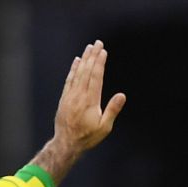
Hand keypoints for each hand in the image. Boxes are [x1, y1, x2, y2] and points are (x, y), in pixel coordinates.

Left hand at [52, 40, 125, 155]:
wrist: (66, 143)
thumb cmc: (87, 137)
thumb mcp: (104, 127)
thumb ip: (112, 110)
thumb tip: (122, 95)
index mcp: (90, 101)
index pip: (96, 77)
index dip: (99, 63)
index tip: (103, 51)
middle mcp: (79, 95)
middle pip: (87, 71)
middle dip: (93, 56)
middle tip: (97, 43)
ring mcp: (71, 96)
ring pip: (78, 73)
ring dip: (84, 59)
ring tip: (89, 48)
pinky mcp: (65, 98)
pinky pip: (69, 79)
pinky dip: (73, 69)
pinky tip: (77, 61)